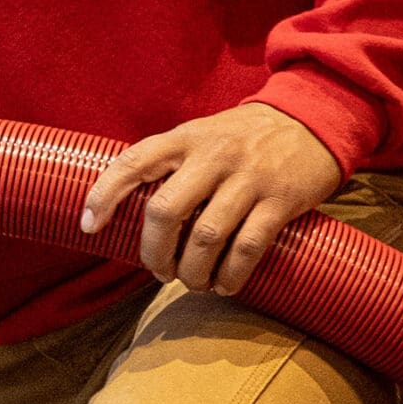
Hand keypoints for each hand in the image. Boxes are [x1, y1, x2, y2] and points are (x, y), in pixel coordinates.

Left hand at [79, 101, 343, 294]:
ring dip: (192, 271)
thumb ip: (170, 163)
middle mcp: (214, 155)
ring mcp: (249, 177)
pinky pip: (248, 247)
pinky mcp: (281, 200)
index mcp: (187, 137)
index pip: (134, 162)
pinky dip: (230, 275)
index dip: (104, 194)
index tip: (88, 226)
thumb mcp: (203, 134)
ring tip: (192, 282)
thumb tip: (127, 210)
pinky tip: (224, 285)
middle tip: (157, 270)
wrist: (314, 119)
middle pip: (166, 210)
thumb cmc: (245, 137)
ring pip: (206, 236)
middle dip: (154, 251)